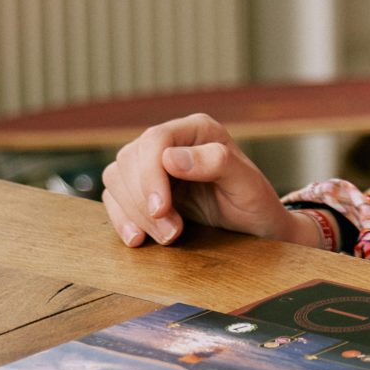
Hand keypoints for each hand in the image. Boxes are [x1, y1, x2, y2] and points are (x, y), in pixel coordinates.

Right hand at [98, 113, 313, 248]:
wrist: (253, 228)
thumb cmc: (255, 202)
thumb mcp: (247, 184)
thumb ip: (217, 163)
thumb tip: (171, 157)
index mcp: (197, 130)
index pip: (155, 139)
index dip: (150, 174)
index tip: (162, 209)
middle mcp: (171, 141)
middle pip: (130, 159)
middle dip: (144, 201)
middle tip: (171, 233)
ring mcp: (152, 164)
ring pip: (117, 177)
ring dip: (134, 213)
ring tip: (166, 237)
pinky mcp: (141, 189)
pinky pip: (115, 198)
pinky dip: (121, 219)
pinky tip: (138, 239)